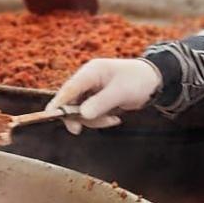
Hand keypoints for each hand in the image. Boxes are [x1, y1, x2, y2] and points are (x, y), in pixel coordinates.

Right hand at [46, 58, 161, 133]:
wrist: (154, 81)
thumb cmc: (138, 81)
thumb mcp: (121, 92)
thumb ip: (100, 103)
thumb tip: (81, 115)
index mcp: (91, 72)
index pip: (69, 88)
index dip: (58, 102)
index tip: (49, 116)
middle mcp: (87, 79)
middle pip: (71, 101)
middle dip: (79, 116)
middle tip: (79, 130)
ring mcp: (91, 90)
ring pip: (81, 110)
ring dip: (95, 120)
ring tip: (114, 119)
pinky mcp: (96, 99)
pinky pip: (91, 113)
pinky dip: (101, 119)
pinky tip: (115, 118)